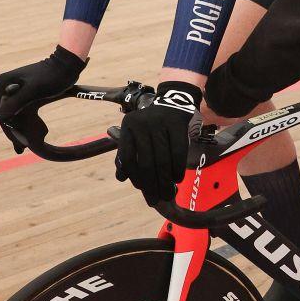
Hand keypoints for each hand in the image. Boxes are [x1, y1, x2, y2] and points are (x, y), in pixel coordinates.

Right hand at [0, 45, 85, 150]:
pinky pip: (20, 112)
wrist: (66, 65)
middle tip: (21, 149)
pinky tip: (30, 137)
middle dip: (13, 132)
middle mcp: (5, 86)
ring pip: (12, 115)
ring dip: (18, 130)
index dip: (9, 129)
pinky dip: (24, 124)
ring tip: (23, 148)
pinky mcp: (24, 94)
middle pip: (5, 115)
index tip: (20, 142)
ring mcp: (14, 90)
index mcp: (3, 83)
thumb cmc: (51, 76)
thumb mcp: (33, 90)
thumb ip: (16, 102)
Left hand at [115, 82, 201, 205]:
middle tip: (155, 199)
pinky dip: (177, 169)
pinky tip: (177, 179)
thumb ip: (128, 154)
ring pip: (162, 160)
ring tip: (168, 194)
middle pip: (146, 163)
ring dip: (166, 182)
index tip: (142, 190)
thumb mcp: (137, 134)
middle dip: (151, 185)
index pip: (127, 158)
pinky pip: (178, 152)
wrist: (175, 101)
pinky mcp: (177, 124)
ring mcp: (160, 123)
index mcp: (128, 127)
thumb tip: (121, 177)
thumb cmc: (153, 125)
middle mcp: (141, 124)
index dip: (134, 177)